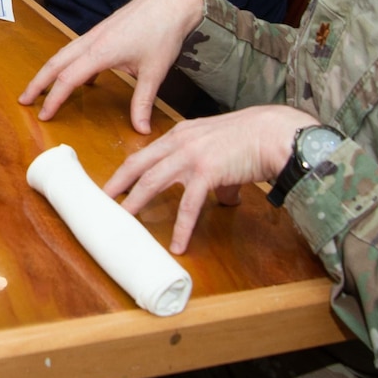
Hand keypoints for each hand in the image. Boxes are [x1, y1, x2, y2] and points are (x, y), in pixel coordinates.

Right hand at [19, 0, 205, 132]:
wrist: (169, 4)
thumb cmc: (162, 34)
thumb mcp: (154, 72)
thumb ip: (143, 102)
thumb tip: (142, 130)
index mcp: (101, 52)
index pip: (68, 79)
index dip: (54, 99)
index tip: (43, 116)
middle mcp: (91, 41)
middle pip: (55, 63)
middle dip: (37, 82)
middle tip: (24, 100)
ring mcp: (94, 34)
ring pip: (62, 54)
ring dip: (48, 71)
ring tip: (40, 89)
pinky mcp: (101, 31)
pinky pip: (76, 49)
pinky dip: (68, 64)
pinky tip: (80, 79)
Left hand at [103, 105, 317, 251]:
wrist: (276, 133)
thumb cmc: (254, 139)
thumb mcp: (222, 150)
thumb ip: (215, 173)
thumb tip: (222, 199)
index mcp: (180, 134)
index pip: (144, 154)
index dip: (125, 171)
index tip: (112, 186)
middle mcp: (180, 142)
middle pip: (138, 165)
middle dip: (117, 185)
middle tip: (101, 203)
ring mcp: (192, 156)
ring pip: (153, 182)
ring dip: (135, 203)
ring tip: (123, 222)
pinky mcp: (208, 172)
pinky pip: (189, 205)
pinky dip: (182, 226)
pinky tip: (178, 244)